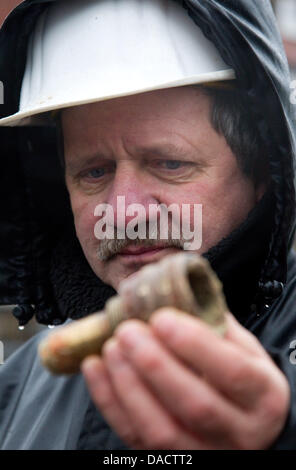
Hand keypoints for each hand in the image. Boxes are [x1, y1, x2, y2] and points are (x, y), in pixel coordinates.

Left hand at [81, 308, 289, 448]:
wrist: (246, 424)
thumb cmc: (242, 379)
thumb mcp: (243, 349)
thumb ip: (215, 324)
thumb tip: (173, 290)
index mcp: (262, 396)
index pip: (232, 372)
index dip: (195, 345)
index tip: (162, 318)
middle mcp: (238, 432)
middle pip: (194, 404)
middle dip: (155, 364)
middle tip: (128, 330)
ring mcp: (202, 452)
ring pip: (160, 429)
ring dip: (128, 384)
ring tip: (111, 346)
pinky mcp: (170, 458)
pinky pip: (134, 436)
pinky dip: (109, 401)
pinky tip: (96, 368)